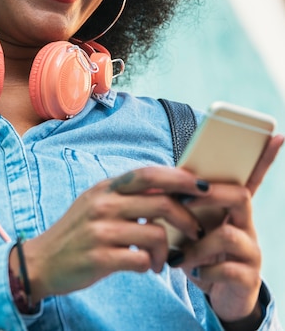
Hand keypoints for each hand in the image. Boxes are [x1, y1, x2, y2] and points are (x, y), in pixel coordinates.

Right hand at [13, 166, 210, 302]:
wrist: (41, 261)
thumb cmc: (78, 232)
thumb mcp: (98, 203)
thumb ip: (127, 196)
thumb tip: (169, 189)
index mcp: (106, 188)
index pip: (148, 174)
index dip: (179, 177)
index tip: (202, 186)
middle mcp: (103, 204)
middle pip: (160, 202)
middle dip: (186, 217)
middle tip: (195, 231)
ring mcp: (100, 230)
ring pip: (155, 233)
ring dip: (168, 249)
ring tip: (164, 258)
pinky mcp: (99, 258)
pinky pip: (141, 259)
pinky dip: (152, 265)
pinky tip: (148, 268)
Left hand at [179, 134, 282, 325]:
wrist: (217, 296)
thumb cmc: (202, 253)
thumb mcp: (191, 226)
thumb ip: (181, 206)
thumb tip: (157, 186)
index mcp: (232, 208)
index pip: (252, 177)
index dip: (264, 158)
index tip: (276, 135)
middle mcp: (247, 224)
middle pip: (241, 195)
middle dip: (210, 194)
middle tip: (182, 201)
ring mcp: (251, 250)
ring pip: (229, 234)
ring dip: (198, 245)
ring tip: (180, 256)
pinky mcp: (248, 277)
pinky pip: (227, 268)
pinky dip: (203, 270)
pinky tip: (193, 273)